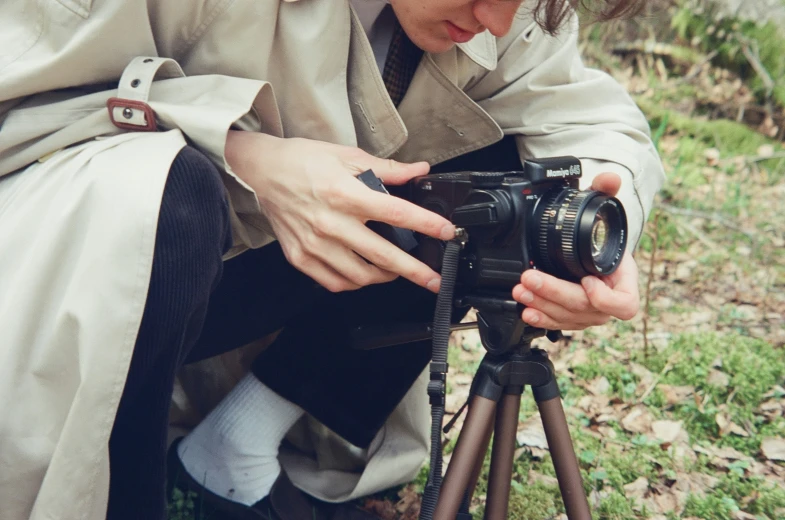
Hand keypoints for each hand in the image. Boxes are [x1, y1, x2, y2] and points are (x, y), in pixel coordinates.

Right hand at [225, 131, 454, 292]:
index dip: (427, 225)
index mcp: (345, 193)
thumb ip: (387, 169)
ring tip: (396, 271)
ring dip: (385, 277)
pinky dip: (354, 282)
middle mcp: (331, 223)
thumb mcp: (347, 155)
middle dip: (416, 272)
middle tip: (435, 281)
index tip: (447, 233)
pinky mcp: (300, 258)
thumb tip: (419, 169)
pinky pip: (335, 282)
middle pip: (384, 256)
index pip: (397, 213)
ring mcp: (314, 245)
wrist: (262, 172)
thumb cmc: (303, 161)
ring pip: (360, 275)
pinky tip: (363, 273)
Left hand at [511, 172, 639, 329]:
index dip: (606, 298)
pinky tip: (526, 311)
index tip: (587, 280)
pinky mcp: (572, 317)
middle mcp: (608, 302)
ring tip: (521, 289)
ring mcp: (590, 313)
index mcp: (624, 282)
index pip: (624, 304)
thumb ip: (607, 192)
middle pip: (584, 308)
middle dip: (554, 293)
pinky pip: (558, 323)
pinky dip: (541, 318)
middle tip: (530, 278)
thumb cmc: (604, 238)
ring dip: (542, 304)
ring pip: (567, 317)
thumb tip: (608, 178)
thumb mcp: (605, 212)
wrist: (596, 252)